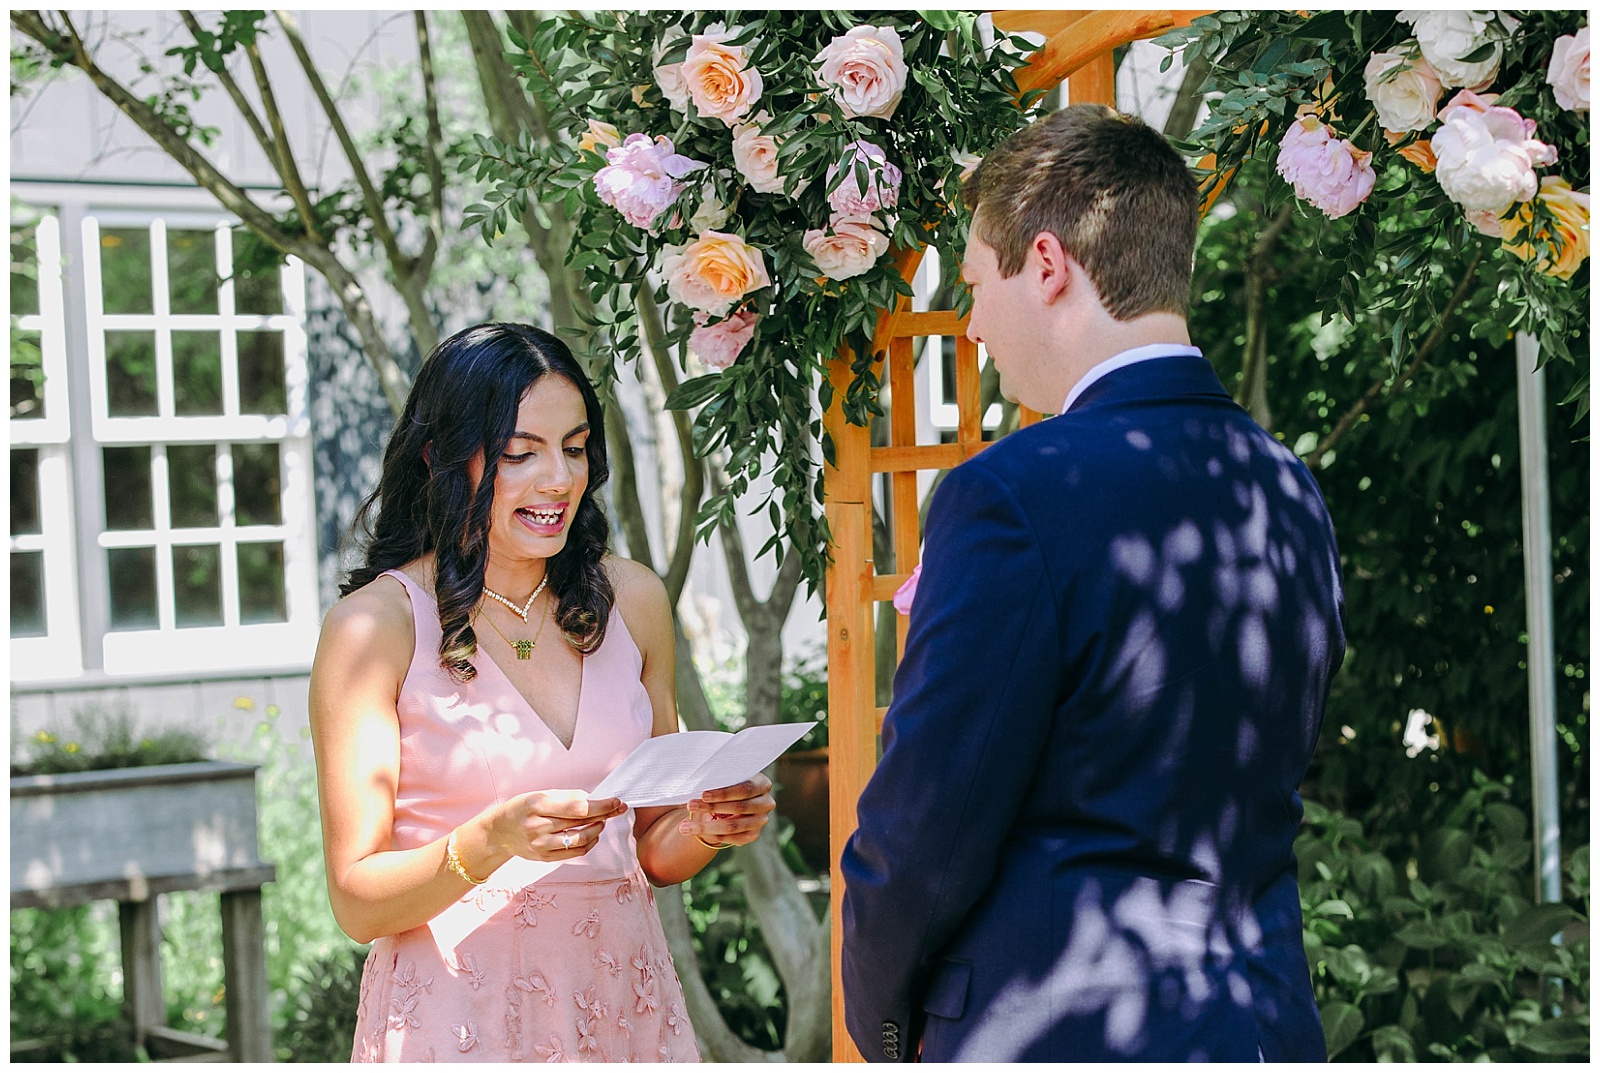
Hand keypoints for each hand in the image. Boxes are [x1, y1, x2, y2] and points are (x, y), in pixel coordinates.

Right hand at [488, 790, 626, 862]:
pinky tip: (592, 835)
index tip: (616, 802)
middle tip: (617, 809)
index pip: (577, 808)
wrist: (499, 832)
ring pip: (581, 841)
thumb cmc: (522, 809)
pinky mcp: (544, 857)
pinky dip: (589, 843)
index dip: (601, 806)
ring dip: (597, 830)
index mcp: (537, 805)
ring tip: (601, 822)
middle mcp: (538, 826)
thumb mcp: (540, 795)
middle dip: (604, 815)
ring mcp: (541, 845)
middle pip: (581, 823)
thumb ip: (567, 797)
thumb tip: (594, 799)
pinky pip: (575, 853)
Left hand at [680, 774, 774, 847]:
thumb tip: (696, 781)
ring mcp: (761, 821)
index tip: (703, 794)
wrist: (734, 802)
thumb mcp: (727, 777)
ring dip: (707, 826)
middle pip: (739, 807)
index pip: (745, 789)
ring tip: (685, 826)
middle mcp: (766, 803)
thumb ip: (719, 778)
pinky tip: (696, 831)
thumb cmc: (728, 784)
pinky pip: (732, 838)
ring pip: (733, 826)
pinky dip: (713, 836)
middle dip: (711, 807)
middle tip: (689, 806)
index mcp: (762, 784)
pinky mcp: (753, 835)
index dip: (724, 793)